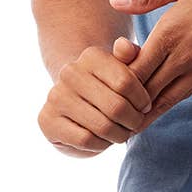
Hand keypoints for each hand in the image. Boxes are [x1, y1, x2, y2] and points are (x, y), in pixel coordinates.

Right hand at [37, 41, 154, 158]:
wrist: (77, 103)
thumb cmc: (109, 86)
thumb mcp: (124, 68)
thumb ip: (131, 56)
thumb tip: (125, 46)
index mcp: (91, 56)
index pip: (126, 82)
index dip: (142, 100)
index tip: (145, 106)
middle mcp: (70, 73)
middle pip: (116, 106)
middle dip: (133, 121)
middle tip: (136, 124)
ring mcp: (55, 97)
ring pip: (102, 126)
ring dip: (119, 135)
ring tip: (122, 132)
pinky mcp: (47, 120)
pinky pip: (85, 140)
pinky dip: (101, 144)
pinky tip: (103, 139)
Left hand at [108, 0, 191, 130]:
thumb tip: (114, 1)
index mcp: (170, 32)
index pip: (134, 68)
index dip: (116, 81)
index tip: (101, 86)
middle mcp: (183, 56)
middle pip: (146, 90)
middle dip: (125, 103)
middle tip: (104, 115)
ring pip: (165, 99)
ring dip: (145, 112)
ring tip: (125, 127)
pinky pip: (184, 94)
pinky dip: (166, 104)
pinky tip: (155, 110)